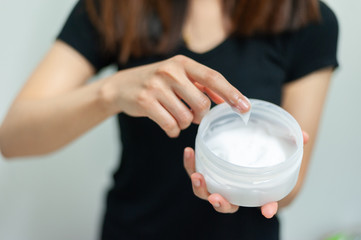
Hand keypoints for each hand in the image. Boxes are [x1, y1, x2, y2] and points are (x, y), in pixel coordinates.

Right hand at [100, 55, 249, 136]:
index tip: (245, 108)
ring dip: (185, 123)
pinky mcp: (146, 102)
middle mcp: (170, 71)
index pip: (213, 78)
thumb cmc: (156, 82)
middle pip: (202, 103)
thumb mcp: (178, 76)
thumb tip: (225, 98)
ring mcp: (156, 86)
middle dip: (201, 116)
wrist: (122, 86)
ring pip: (185, 117)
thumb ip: (201, 85)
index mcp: (182, 63)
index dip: (231, 94)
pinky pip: (170, 125)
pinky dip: (173, 130)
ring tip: (177, 118)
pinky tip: (169, 127)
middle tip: (194, 116)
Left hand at [183, 131, 309, 217]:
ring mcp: (217, 181)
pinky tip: (189, 151)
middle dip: (221, 204)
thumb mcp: (275, 143)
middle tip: (217, 198)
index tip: (267, 210)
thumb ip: (290, 141)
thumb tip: (305, 136)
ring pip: (205, 193)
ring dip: (200, 188)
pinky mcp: (204, 169)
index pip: (262, 202)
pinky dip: (190, 164)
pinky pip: (194, 170)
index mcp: (252, 188)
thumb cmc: (259, 148)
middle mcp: (233, 189)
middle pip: (226, 204)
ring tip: (197, 175)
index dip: (266, 207)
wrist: (241, 139)